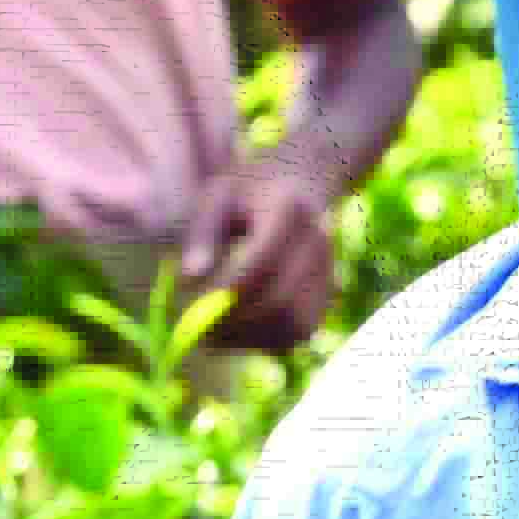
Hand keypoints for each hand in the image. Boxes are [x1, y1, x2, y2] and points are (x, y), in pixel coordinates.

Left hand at [181, 141, 342, 350]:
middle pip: (282, 301)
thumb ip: (201, 235)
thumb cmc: (249, 187)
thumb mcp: (216, 195)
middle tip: (199, 332)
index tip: (192, 307)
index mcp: (289, 210)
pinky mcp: (329, 294)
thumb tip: (188, 280)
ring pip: (295, 325)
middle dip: (237, 323)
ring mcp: (329, 270)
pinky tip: (241, 331)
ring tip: (216, 335)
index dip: (226, 292)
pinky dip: (270, 340)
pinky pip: (301, 331)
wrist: (304, 178)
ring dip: (255, 338)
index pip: (261, 263)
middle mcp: (318, 243)